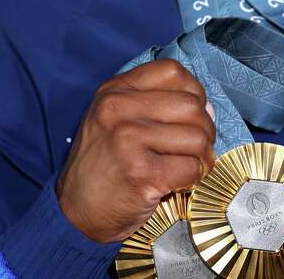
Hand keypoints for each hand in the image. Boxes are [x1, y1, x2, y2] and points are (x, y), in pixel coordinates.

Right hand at [56, 59, 215, 242]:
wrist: (75, 212)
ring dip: (202, 157)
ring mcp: (127, 139)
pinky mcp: (140, 171)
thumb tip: (208, 108)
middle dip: (205, 129)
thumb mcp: (115, 120)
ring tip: (188, 166)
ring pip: (197, 137)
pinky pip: (191, 168)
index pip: (172, 71)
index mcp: (114, 91)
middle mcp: (118, 108)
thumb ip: (155, 105)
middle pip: (192, 105)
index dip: (194, 91)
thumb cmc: (104, 166)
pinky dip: (193, 178)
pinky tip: (178, 183)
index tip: (191, 114)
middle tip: (196, 148)